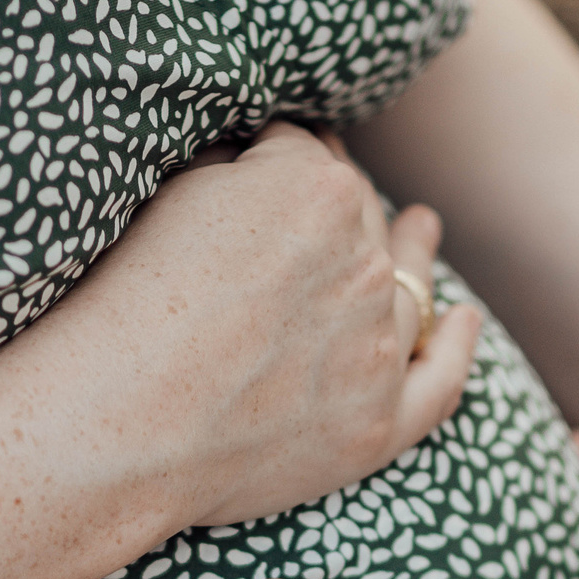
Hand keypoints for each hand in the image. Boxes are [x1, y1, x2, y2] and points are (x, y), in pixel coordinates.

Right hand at [42, 121, 482, 530]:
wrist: (113, 423)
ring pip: (410, 285)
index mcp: (316, 190)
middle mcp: (364, 262)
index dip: (285, 155)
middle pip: (362, 215)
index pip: (308, 153)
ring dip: (417, 253)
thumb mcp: (168, 194)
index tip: (272, 160)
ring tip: (425, 229)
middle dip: (346, 203)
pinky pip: (438, 382)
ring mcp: (376, 347)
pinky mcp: (376, 425)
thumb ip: (230, 167)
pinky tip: (466, 322)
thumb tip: (259, 159)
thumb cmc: (118, 304)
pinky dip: (458, 349)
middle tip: (337, 196)